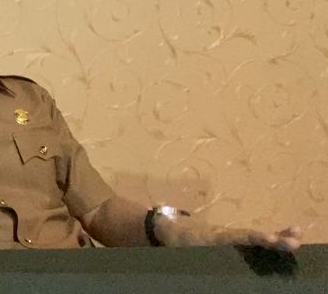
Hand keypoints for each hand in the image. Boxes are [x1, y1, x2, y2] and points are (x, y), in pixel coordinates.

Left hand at [156, 215, 301, 251]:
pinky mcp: (229, 242)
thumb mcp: (172, 236)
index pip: (235, 237)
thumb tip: (168, 219)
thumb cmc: (170, 233)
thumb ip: (174, 230)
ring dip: (275, 240)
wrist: (167, 227)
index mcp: (211, 235)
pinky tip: (285, 243)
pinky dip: (268, 242)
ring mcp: (227, 237)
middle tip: (294, 239)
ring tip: (296, 239)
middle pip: (249, 237)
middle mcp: (224, 235)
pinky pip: (250, 242)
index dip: (252, 238)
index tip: (269, 238)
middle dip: (271, 239)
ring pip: (253, 239)